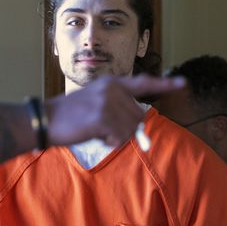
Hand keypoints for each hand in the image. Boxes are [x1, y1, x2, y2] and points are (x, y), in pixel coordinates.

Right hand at [43, 74, 185, 146]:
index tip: (182, 83)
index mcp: (111, 83)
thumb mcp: (94, 103)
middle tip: (101, 129)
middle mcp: (112, 89)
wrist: (44, 120)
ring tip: (94, 130)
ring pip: (130, 129)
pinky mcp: (103, 117)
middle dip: (124, 129)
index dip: (164, 84)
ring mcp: (108, 102)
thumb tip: (139, 128)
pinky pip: (119, 138)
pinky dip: (109, 142)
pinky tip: (93, 135)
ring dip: (115, 137)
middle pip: (138, 117)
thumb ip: (116, 109)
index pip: (143, 82)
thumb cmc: (67, 116)